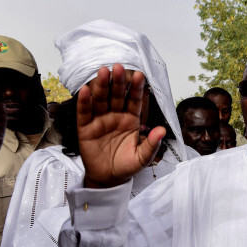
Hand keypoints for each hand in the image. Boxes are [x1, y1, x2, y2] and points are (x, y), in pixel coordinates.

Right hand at [77, 64, 165, 187]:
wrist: (108, 178)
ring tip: (103, 72)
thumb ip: (152, 144)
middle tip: (119, 67)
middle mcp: (116, 115)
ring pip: (101, 99)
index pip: (135, 101)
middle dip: (119, 82)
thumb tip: (162, 131)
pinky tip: (85, 90)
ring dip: (101, 86)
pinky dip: (84, 102)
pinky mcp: (85, 127)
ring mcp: (100, 120)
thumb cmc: (127, 165)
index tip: (140, 76)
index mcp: (131, 119)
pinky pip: (84, 112)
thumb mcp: (143, 157)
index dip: (136, 89)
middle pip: (117, 95)